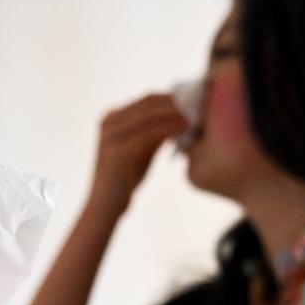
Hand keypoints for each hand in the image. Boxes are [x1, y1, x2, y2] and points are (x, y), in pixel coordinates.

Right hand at [89, 93, 188, 214]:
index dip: (172, 98)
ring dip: (175, 114)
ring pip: (151, 115)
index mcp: (112, 118)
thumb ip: (155, 133)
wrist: (105, 206)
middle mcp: (109, 122)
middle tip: (199, 106)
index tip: (195, 101)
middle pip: (149, 103)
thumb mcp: (142, 150)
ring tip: (195, 118)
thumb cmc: (125, 178)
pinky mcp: (117, 150)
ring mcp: (111, 135)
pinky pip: (149, 134)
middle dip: (176, 103)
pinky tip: (185, 129)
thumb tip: (181, 116)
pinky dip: (169, 129)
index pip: (147, 99)